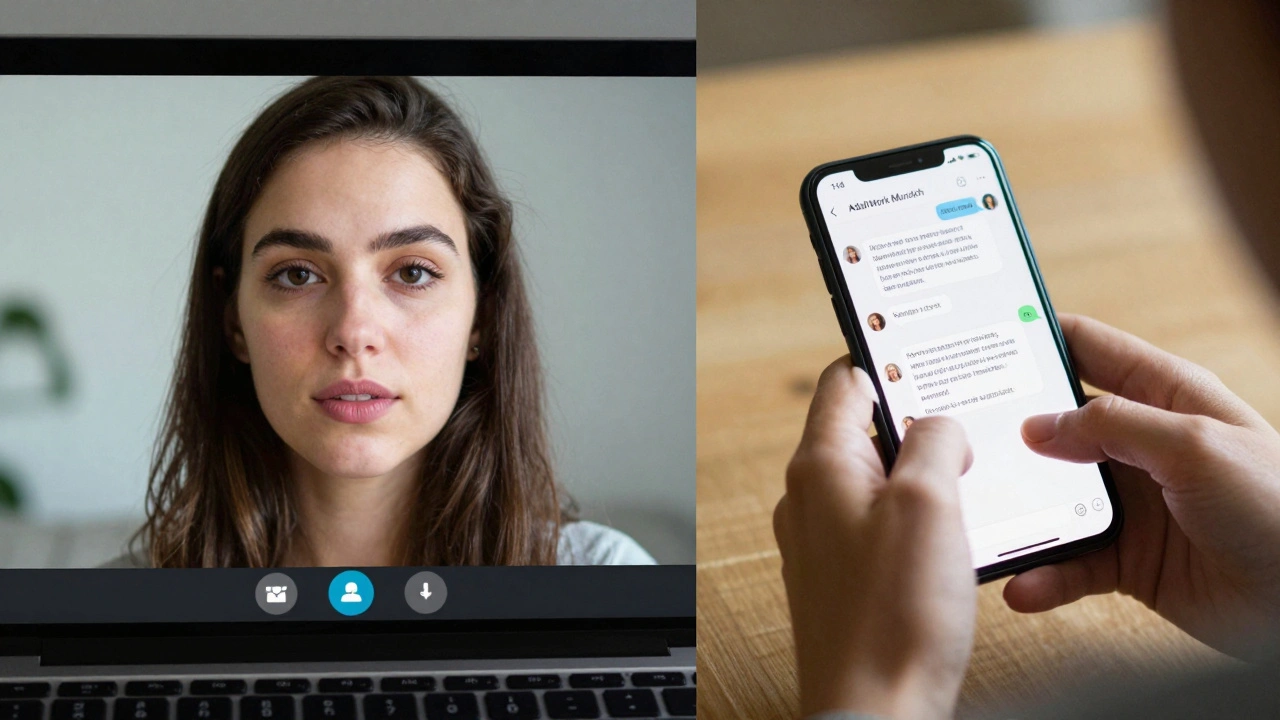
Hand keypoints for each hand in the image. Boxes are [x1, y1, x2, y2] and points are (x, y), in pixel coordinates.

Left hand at [774, 357, 974, 718]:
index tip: (927, 354)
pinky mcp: (844, 577)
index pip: (844, 381)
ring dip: (923, 476)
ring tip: (970, 484)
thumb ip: (935, 443)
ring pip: (877, 480)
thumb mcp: (930, 504)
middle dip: (917, 424)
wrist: (875, 711)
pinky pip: (881, 526)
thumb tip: (940, 426)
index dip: (888, 361)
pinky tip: (952, 538)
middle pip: (863, 430)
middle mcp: (810, 498)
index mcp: (819, 466)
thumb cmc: (892, 618)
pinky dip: (917, 520)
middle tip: (967, 427)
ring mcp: (823, 539)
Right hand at [1006, 314, 1279, 656]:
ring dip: (1018, 511)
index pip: (1087, 348)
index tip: (981, 338)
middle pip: (1055, 425)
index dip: (1036, 337)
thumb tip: (1038, 425)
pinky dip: (1044, 575)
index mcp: (1164, 395)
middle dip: (1007, 431)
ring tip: (979, 518)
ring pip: (1052, 498)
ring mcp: (1133, 503)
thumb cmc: (1278, 507)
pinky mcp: (1128, 560)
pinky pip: (1071, 564)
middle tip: (953, 432)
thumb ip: (1112, 425)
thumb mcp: (1194, 445)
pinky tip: (1023, 584)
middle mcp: (1141, 445)